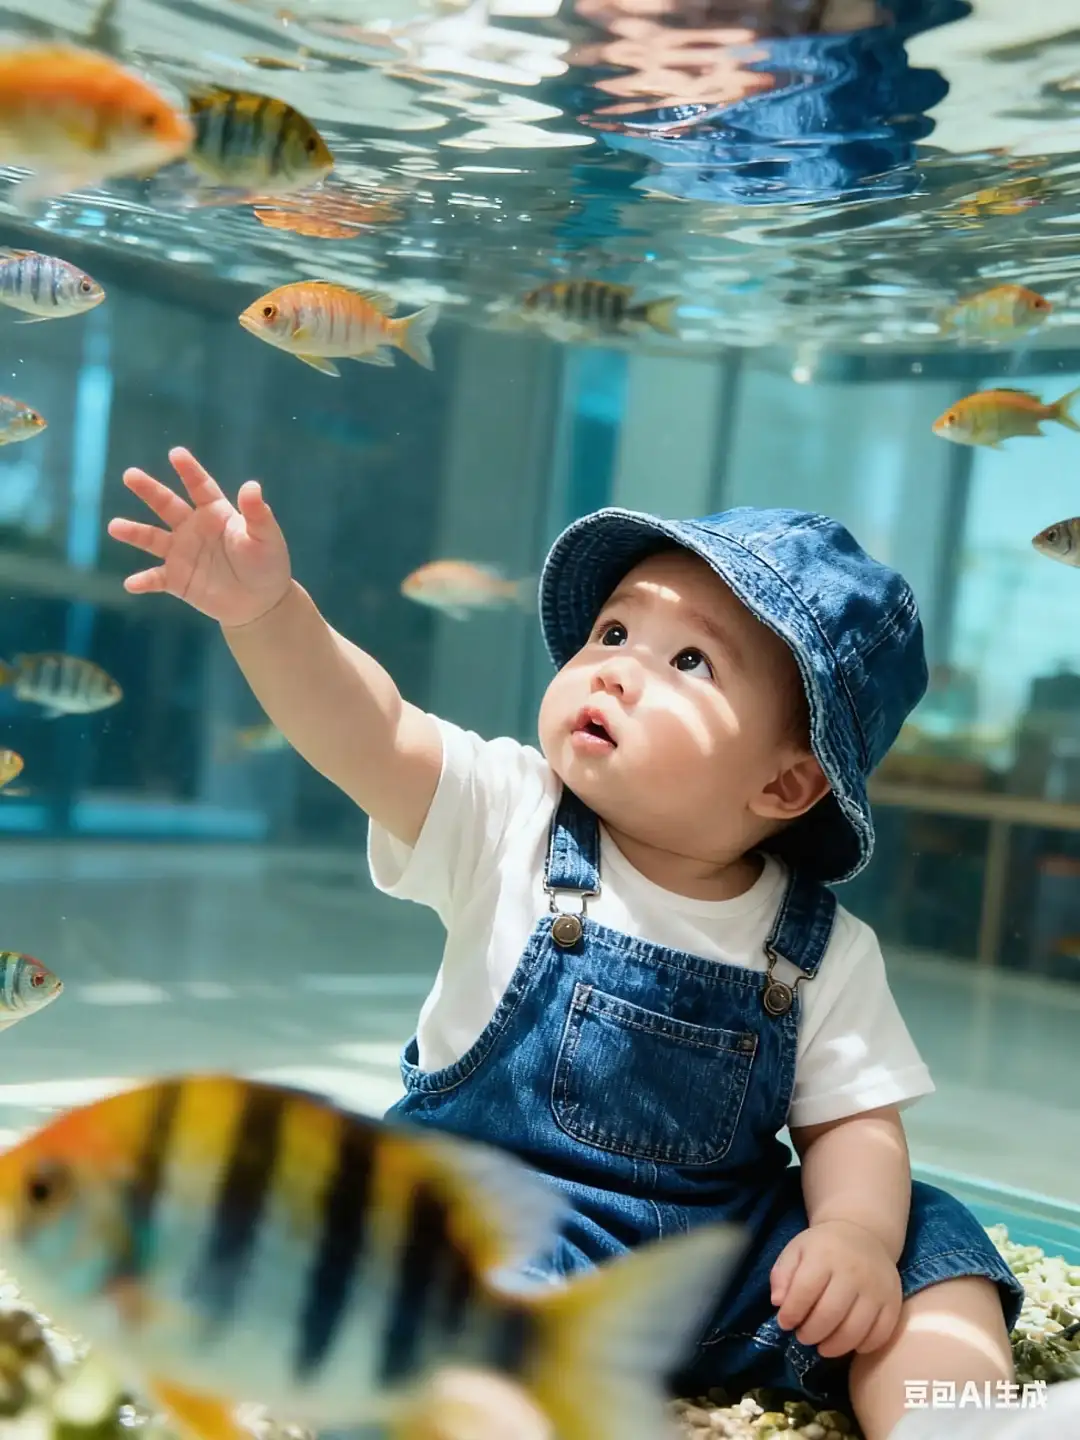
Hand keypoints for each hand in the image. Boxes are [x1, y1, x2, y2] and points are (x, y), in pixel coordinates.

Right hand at [107, 447, 291, 628]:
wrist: (260, 602)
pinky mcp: (177, 579)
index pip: (200, 487)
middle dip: (149, 490)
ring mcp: (182, 553)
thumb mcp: (266, 538)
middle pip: (167, 505)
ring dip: (134, 533)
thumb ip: (257, 514)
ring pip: (152, 539)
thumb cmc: (266, 564)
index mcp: (216, 513)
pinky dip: (143, 581)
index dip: (189, 471)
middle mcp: (193, 528)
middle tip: (130, 475)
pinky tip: (131, 584)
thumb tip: (252, 486)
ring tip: (114, 527)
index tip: (176, 453)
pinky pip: (156, 578)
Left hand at [770, 1219, 901, 1358]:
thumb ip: (782, 1274)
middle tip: (803, 1337)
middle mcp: (853, 1270)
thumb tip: (778, 1302)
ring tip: (822, 1346)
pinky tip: (850, 1344)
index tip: (785, 1323)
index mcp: (825, 1254)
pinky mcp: (893, 1301)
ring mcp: (876, 1288)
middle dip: (811, 1333)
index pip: (805, 1290)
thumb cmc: (823, 1247)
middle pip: (830, 1314)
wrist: (864, 1234)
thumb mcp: (796, 1250)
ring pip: (855, 1330)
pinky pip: (881, 1334)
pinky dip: (863, 1346)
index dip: (791, 1313)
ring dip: (834, 1346)